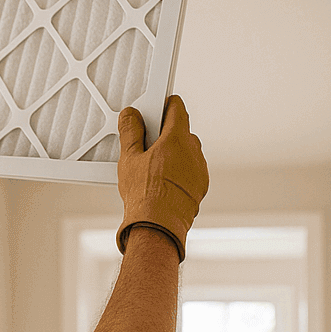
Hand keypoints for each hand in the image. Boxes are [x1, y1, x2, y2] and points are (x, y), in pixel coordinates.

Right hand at [114, 96, 208, 260]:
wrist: (158, 227)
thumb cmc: (145, 195)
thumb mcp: (130, 158)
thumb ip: (131, 132)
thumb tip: (131, 115)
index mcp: (177, 138)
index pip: (177, 108)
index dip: (166, 105)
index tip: (157, 107)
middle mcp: (193, 151)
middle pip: (182, 131)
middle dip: (166, 133)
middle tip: (147, 142)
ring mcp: (199, 169)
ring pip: (187, 152)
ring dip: (174, 153)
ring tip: (153, 167)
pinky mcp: (200, 186)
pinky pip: (191, 170)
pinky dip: (180, 171)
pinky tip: (163, 182)